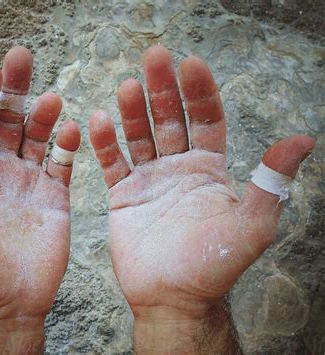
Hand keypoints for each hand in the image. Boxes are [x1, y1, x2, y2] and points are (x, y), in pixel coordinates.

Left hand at [0, 47, 79, 353]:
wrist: (9, 302)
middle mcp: (2, 170)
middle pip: (7, 118)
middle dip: (13, 88)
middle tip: (20, 58)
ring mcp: (30, 181)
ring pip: (38, 135)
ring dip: (44, 113)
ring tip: (51, 100)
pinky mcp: (55, 196)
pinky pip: (63, 163)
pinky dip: (68, 145)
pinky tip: (72, 130)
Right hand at [89, 45, 314, 353]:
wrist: (173, 296)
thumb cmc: (213, 265)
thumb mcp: (251, 224)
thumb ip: (269, 182)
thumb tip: (302, 139)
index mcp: (209, 168)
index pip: (206, 118)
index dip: (199, 91)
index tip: (190, 64)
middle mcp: (178, 167)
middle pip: (169, 118)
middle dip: (162, 88)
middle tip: (155, 57)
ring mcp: (149, 178)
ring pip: (139, 135)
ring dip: (133, 110)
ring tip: (128, 86)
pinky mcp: (123, 194)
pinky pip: (112, 162)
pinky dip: (105, 142)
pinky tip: (100, 120)